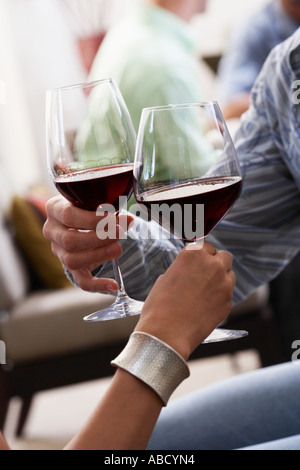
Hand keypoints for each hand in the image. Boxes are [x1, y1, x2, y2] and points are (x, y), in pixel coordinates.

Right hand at [43, 195, 132, 292]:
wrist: (83, 224)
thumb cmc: (90, 209)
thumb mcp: (96, 205)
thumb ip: (111, 212)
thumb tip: (129, 220)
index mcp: (55, 209)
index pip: (68, 216)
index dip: (91, 219)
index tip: (112, 217)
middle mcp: (52, 231)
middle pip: (70, 240)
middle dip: (98, 237)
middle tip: (119, 232)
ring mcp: (59, 252)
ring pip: (72, 260)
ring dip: (98, 255)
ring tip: (118, 249)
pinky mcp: (71, 269)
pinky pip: (81, 281)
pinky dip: (98, 285)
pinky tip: (114, 285)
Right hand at [135, 242, 235, 359]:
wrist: (166, 334)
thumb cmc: (159, 306)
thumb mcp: (166, 277)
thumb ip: (184, 268)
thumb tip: (193, 270)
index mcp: (193, 254)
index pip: (206, 245)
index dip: (202, 255)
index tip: (199, 262)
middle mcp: (212, 265)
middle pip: (224, 256)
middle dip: (216, 264)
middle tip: (205, 275)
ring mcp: (223, 284)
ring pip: (230, 275)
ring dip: (221, 280)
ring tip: (205, 293)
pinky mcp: (228, 302)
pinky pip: (227, 295)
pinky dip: (220, 298)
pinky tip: (205, 307)